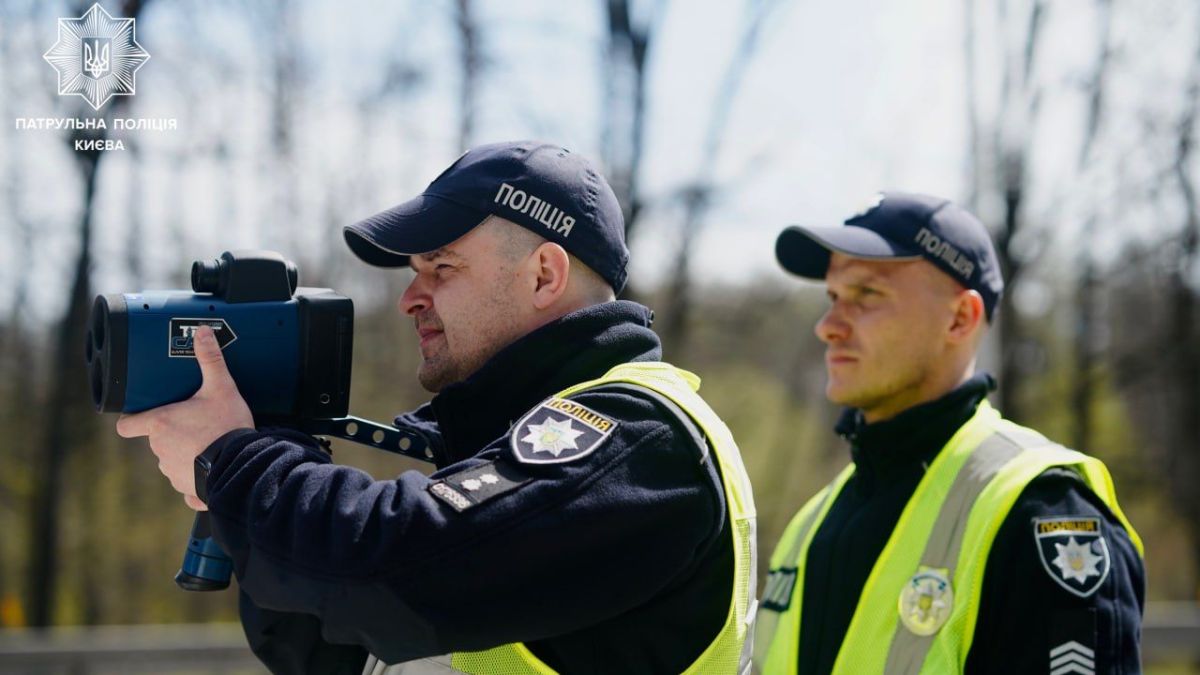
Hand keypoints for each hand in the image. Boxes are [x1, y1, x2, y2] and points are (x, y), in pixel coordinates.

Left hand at [116, 326, 253, 509]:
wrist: (242, 466)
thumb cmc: (227, 427)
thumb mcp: (222, 388)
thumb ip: (210, 360)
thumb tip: (203, 331)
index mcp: (160, 424)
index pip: (126, 425)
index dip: (130, 421)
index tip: (141, 417)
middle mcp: (159, 449)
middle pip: (155, 439)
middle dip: (171, 433)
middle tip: (194, 423)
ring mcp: (170, 471)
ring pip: (170, 459)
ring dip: (183, 453)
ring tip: (207, 444)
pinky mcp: (185, 487)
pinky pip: (184, 481)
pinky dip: (194, 475)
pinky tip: (210, 467)